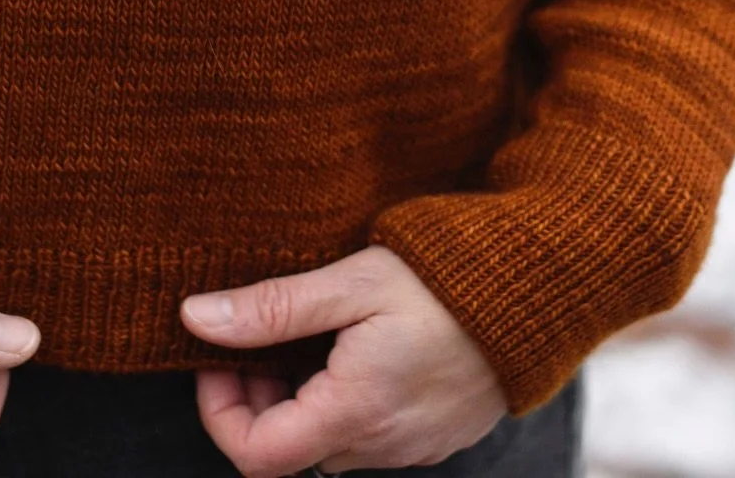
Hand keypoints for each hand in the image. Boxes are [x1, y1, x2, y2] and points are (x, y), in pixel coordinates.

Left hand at [179, 243, 506, 475]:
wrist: (540, 288)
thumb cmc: (445, 278)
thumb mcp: (351, 281)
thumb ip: (272, 308)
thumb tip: (195, 319)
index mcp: (354, 413)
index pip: (254, 455)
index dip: (220, 409)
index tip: (221, 354)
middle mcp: (381, 446)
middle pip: (287, 452)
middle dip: (257, 398)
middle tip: (262, 334)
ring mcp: (411, 446)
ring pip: (326, 445)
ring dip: (299, 398)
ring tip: (309, 331)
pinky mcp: (434, 435)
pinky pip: (367, 436)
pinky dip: (340, 401)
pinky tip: (354, 345)